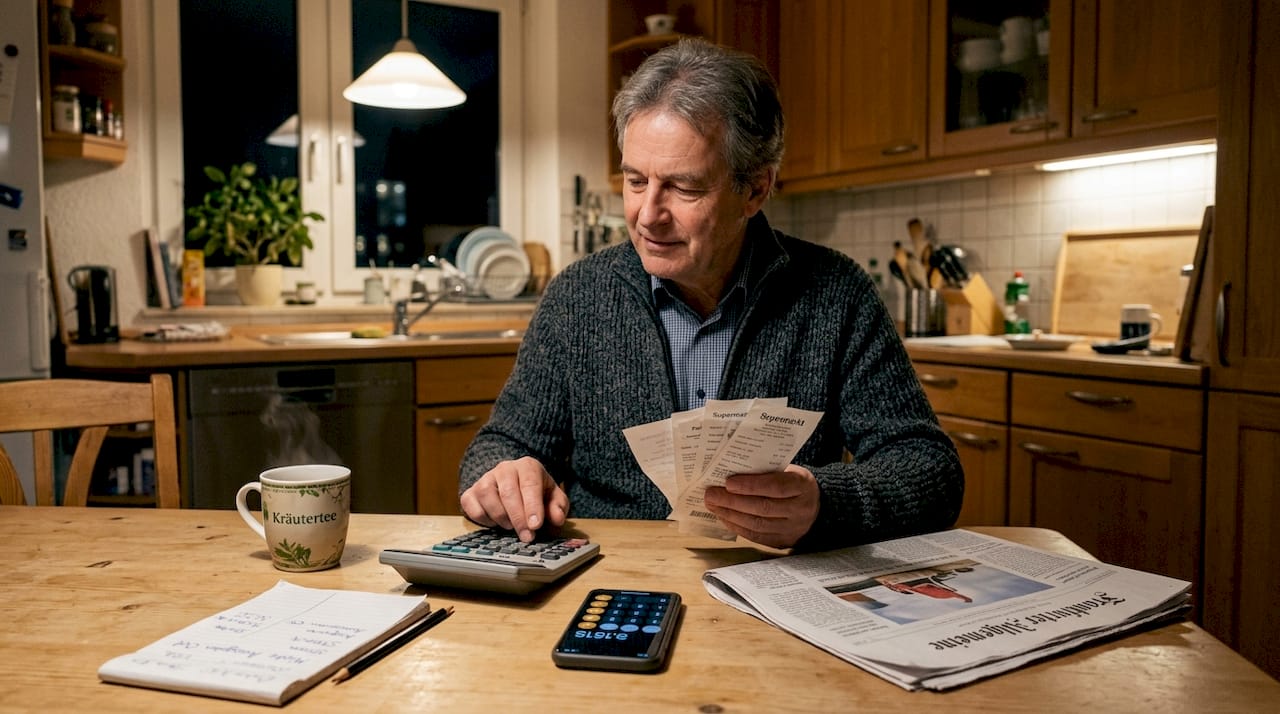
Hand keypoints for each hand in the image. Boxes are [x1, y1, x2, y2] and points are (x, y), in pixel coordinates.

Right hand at [459, 456, 568, 541]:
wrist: (514, 485)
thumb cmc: (536, 493)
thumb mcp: (553, 498)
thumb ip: (558, 507)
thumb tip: (557, 519)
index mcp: (528, 466)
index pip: (530, 484)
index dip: (533, 506)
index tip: (536, 526)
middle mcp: (505, 469)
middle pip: (508, 492)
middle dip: (518, 518)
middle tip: (527, 536)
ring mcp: (485, 479)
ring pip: (487, 496)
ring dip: (501, 517)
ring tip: (511, 527)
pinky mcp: (471, 492)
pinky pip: (472, 506)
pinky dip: (484, 519)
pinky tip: (495, 523)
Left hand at [703, 464, 819, 548]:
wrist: (816, 507)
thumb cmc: (794, 483)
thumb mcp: (789, 470)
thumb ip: (767, 471)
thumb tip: (732, 470)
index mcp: (803, 485)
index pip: (776, 486)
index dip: (751, 485)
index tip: (728, 482)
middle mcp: (801, 509)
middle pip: (763, 507)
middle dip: (732, 501)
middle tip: (711, 494)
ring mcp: (793, 528)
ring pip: (757, 524)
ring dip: (730, 515)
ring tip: (713, 505)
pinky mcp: (783, 541)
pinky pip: (756, 536)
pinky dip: (737, 527)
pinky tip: (724, 517)